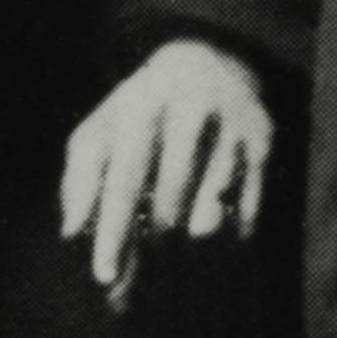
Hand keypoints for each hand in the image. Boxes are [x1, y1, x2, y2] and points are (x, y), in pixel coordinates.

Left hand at [58, 35, 274, 293]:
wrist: (209, 59)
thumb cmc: (140, 112)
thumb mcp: (101, 130)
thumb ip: (79, 178)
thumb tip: (72, 233)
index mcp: (142, 106)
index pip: (125, 181)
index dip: (113, 233)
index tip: (104, 278)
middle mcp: (191, 109)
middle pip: (169, 206)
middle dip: (152, 241)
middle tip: (146, 253)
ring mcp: (232, 124)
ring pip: (210, 214)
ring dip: (189, 237)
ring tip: (180, 233)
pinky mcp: (264, 140)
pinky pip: (246, 211)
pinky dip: (227, 232)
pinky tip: (216, 222)